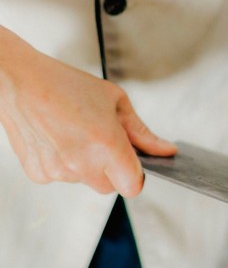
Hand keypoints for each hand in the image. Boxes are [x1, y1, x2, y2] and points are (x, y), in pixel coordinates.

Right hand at [0, 31, 175, 196]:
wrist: (21, 81)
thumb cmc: (66, 85)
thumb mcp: (115, 101)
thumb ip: (142, 132)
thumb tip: (166, 150)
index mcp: (105, 144)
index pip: (133, 186)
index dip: (136, 175)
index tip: (134, 162)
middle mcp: (81, 163)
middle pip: (110, 186)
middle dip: (112, 168)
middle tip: (102, 138)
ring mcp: (57, 172)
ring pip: (85, 181)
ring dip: (86, 164)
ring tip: (76, 132)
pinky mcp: (38, 174)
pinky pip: (62, 177)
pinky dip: (64, 163)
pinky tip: (58, 138)